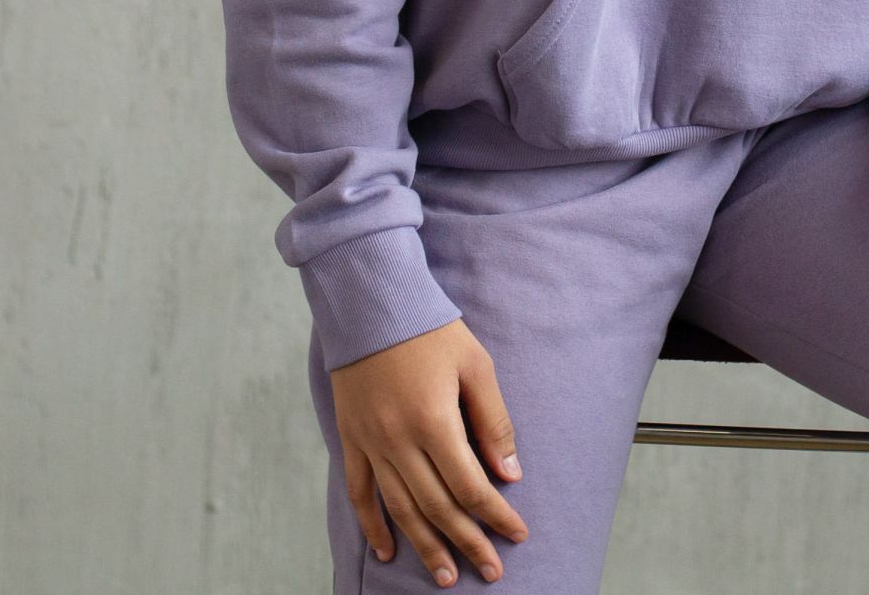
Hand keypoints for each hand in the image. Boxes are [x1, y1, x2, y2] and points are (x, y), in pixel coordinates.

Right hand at [332, 316, 527, 585]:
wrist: (372, 302)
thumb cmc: (430, 328)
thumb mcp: (475, 364)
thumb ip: (492, 420)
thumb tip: (509, 473)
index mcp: (434, 421)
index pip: (470, 485)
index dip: (495, 515)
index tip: (517, 534)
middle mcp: (399, 440)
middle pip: (437, 506)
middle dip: (467, 542)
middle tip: (491, 571)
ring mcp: (371, 442)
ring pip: (400, 509)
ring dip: (425, 546)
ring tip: (447, 576)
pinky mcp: (351, 438)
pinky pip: (360, 493)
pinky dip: (373, 525)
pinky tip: (389, 550)